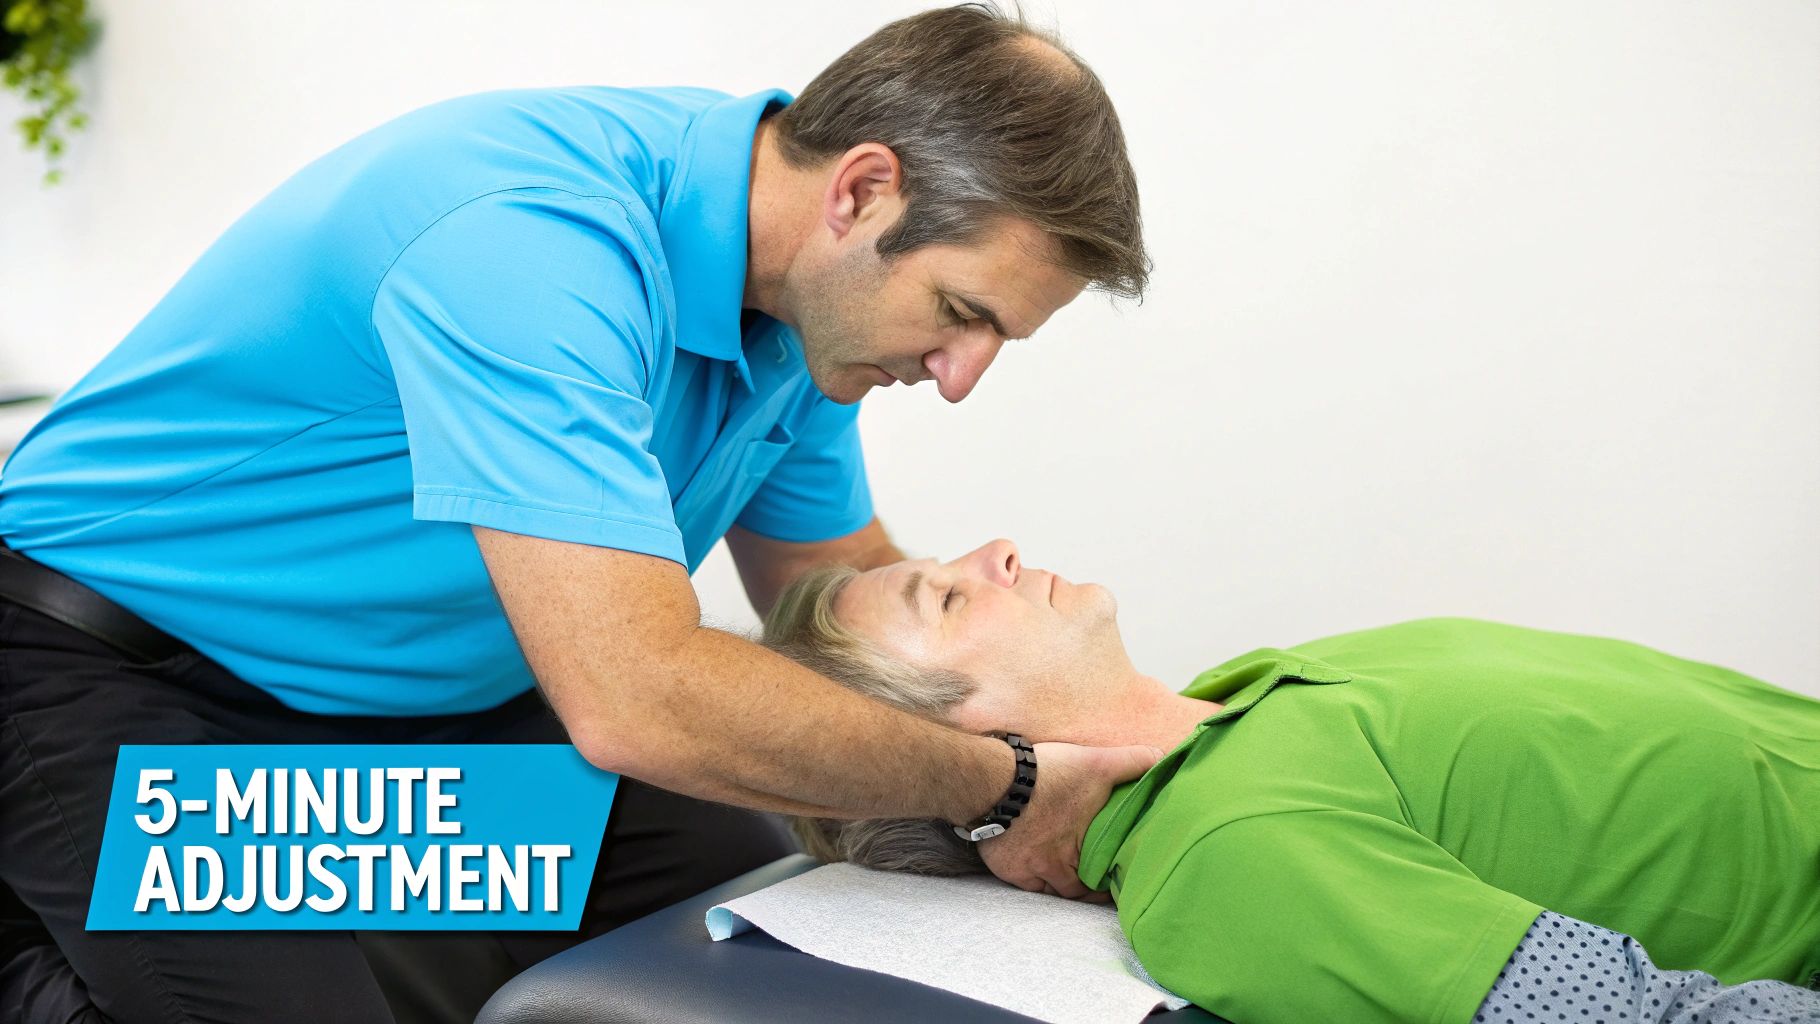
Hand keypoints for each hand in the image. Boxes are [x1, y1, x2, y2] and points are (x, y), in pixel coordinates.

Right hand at [978, 741, 1162, 900]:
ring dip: (1055, 883)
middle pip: (1070, 892)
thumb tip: (1164, 758)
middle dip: (1082, 888)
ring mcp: (1024, 869)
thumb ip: (1133, 762)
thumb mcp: (1098, 763)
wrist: (995, 779)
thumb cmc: (1048, 775)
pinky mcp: (1002, 864)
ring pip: (1045, 889)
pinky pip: (1019, 881)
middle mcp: (1051, 868)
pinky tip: (1033, 863)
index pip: (1097, 883)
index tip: (1114, 880)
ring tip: (1065, 872)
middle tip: (1092, 881)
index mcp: (1077, 852)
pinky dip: (1028, 875)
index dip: (1106, 884)